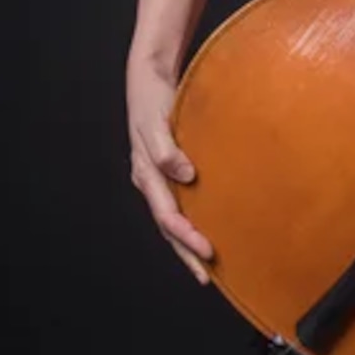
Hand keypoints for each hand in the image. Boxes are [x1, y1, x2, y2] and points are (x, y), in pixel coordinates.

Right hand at [126, 55, 214, 282]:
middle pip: (169, 226)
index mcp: (146, 175)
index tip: (208, 252)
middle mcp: (152, 181)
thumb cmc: (152, 101)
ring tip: (208, 261)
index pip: (168, 217)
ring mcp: (160, 176)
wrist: (149, 79)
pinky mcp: (170, 167)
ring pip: (174, 216)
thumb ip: (166, 150)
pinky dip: (192, 216)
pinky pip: (180, 199)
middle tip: (208, 275)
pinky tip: (207, 222)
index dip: (186, 238)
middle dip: (186, 252)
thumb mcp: (155, 124)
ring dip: (187, 240)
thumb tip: (185, 174)